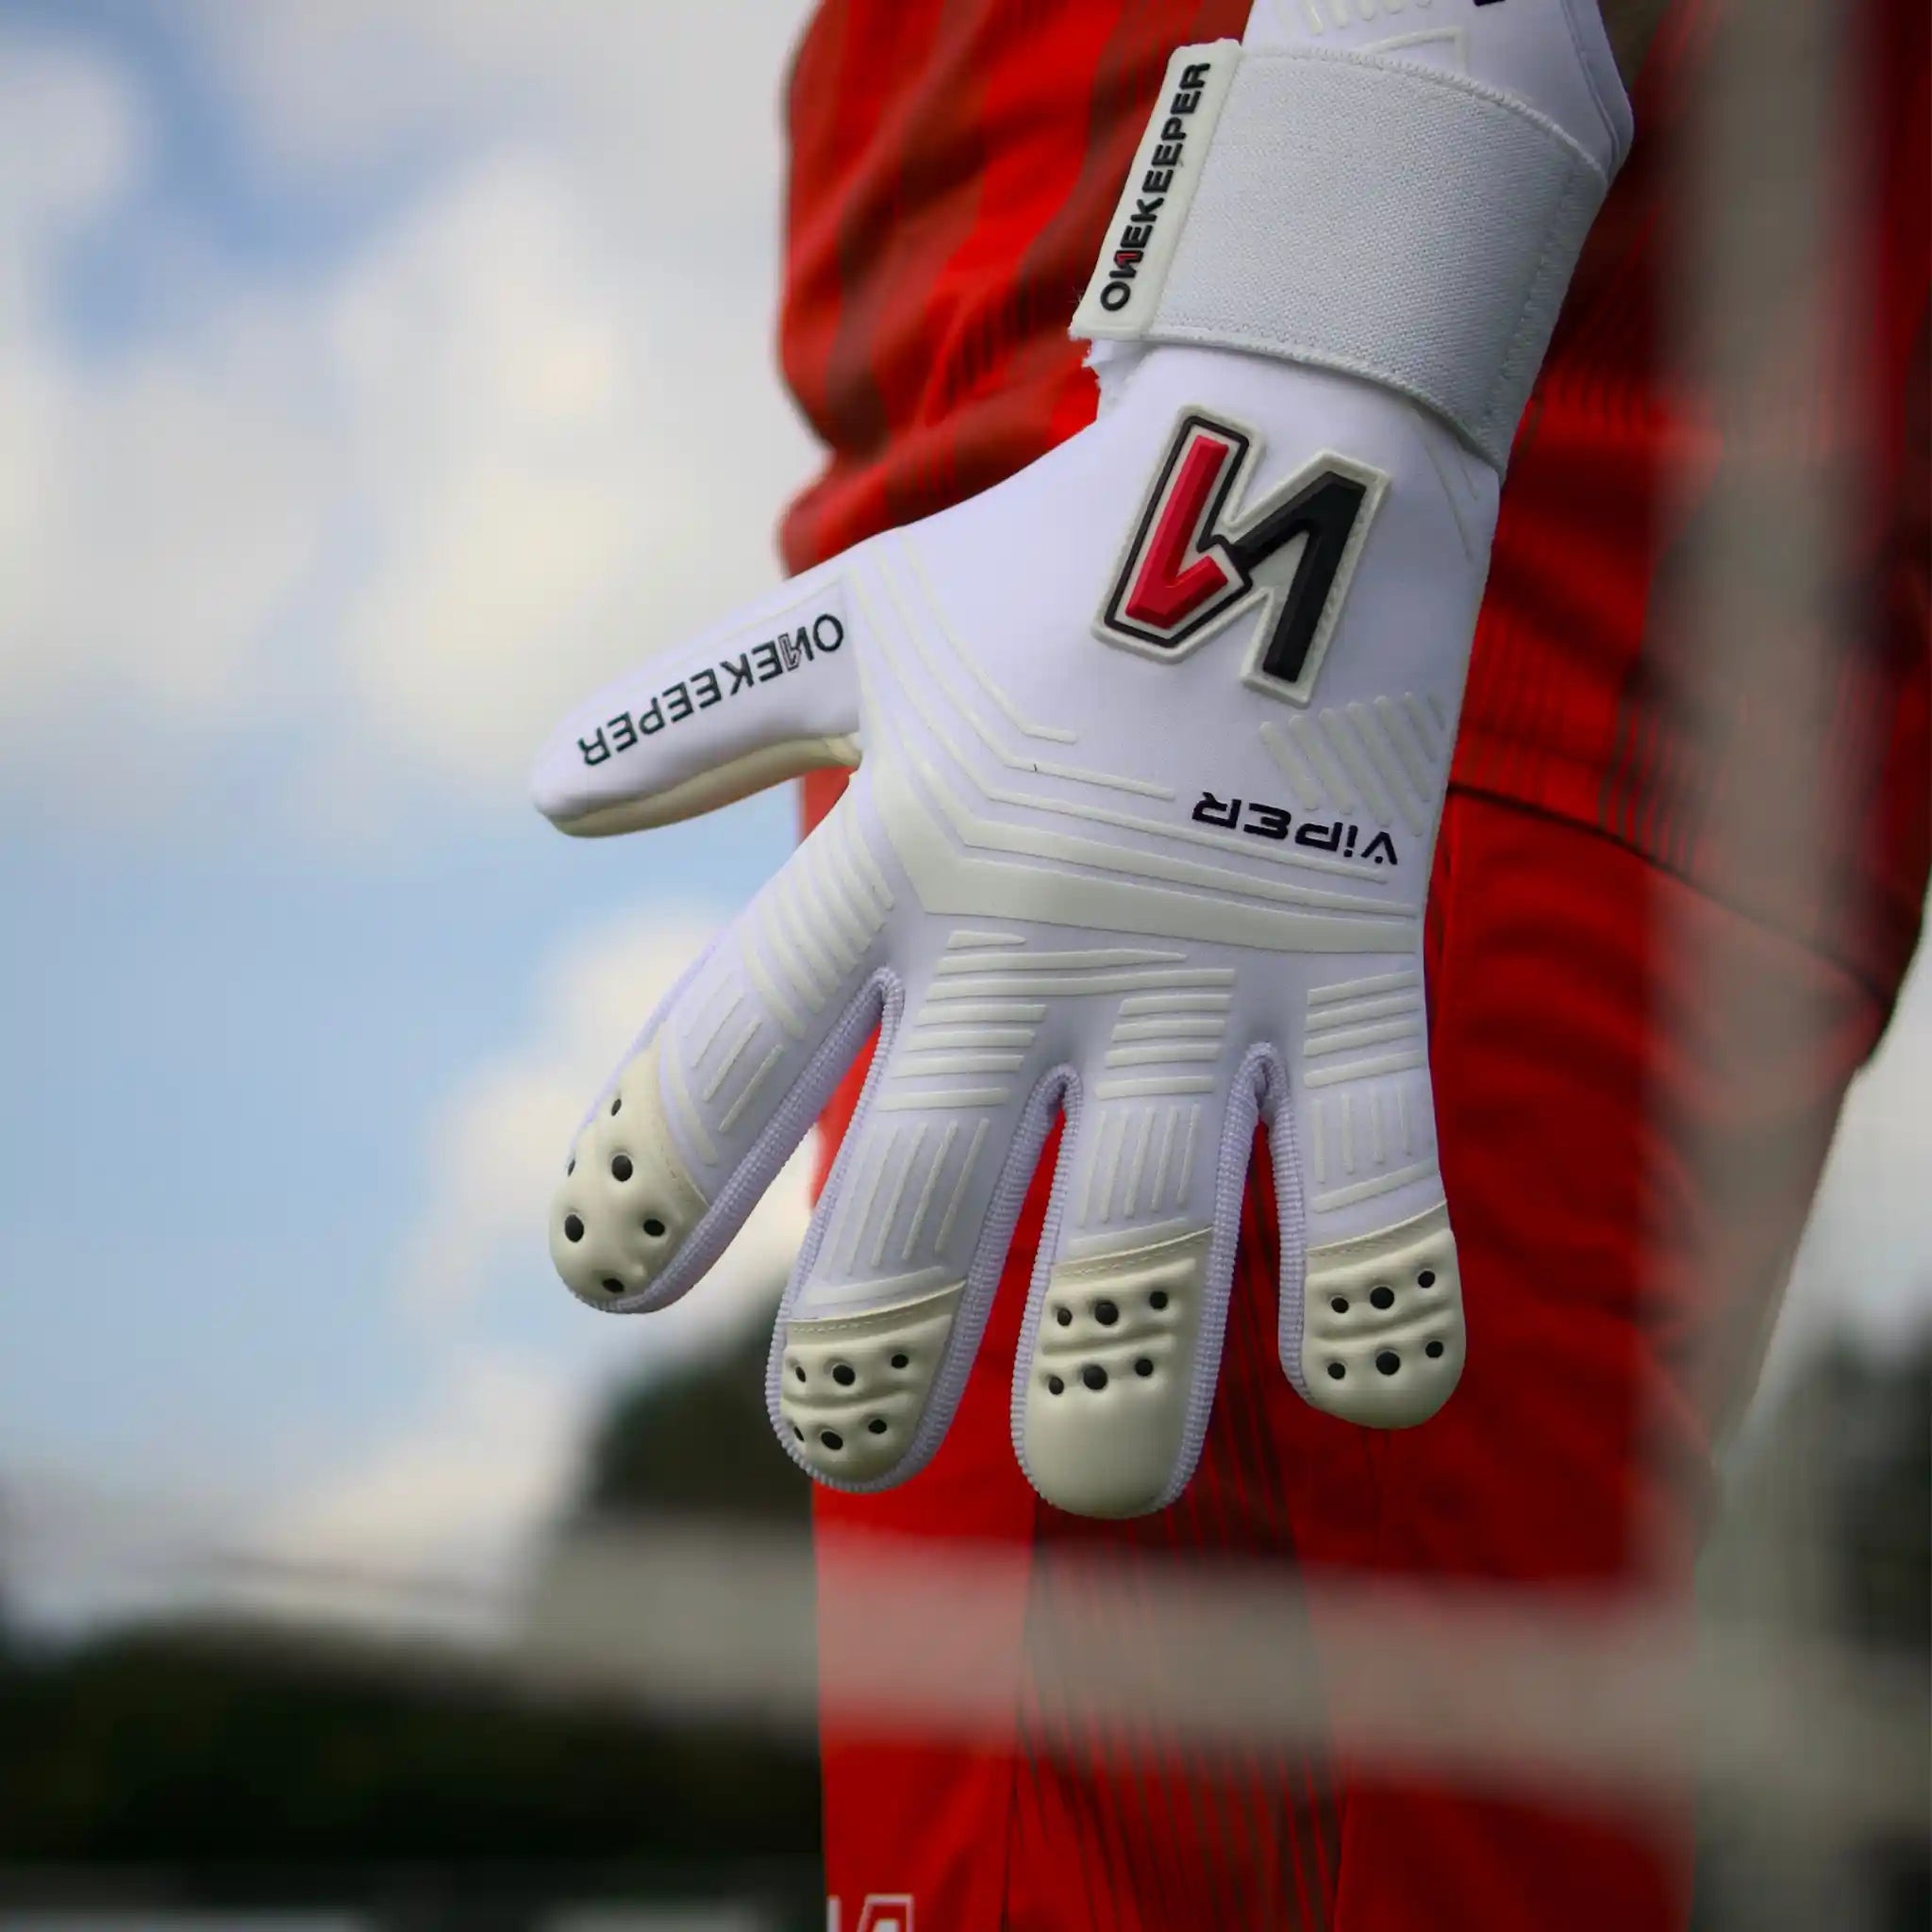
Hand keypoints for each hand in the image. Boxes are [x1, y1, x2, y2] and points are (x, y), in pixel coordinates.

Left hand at [533, 340, 1492, 1516]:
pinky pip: (1383, 1172)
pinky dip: (1383, 1304)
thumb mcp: (856, 629)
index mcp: (893, 853)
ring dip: (1111, 1395)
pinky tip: (1368, 1392)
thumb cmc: (1050, 571)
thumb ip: (700, 712)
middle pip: (917, 1198)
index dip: (645, 1185)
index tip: (600, 1280)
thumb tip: (541, 792)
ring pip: (1146, 1235)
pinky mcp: (1363, 961)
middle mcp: (1029, 928)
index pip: (726, 1051)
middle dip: (866, 1363)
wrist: (1289, 462)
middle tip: (842, 1440)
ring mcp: (1208, 956)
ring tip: (1090, 1485)